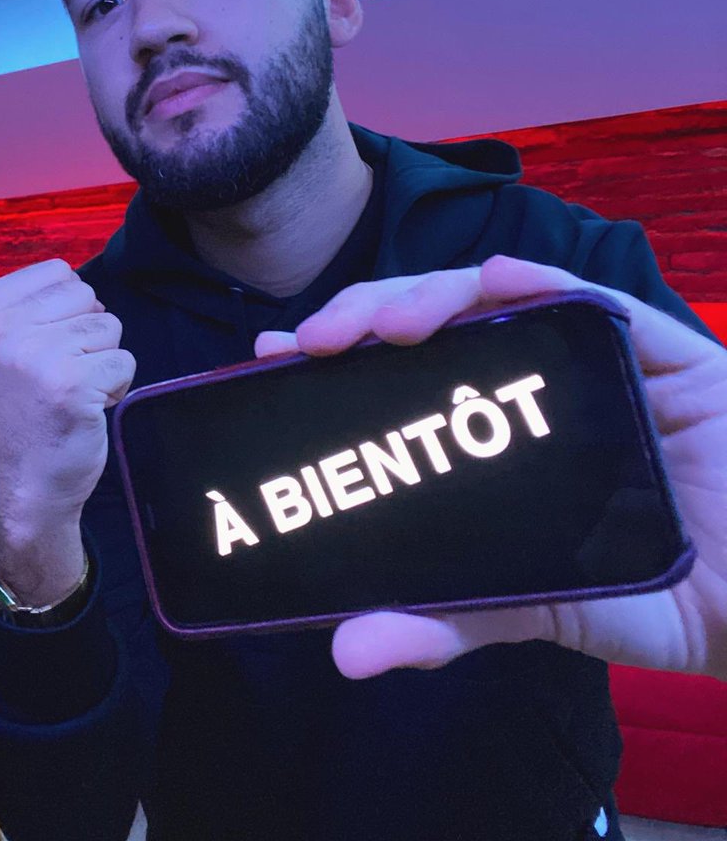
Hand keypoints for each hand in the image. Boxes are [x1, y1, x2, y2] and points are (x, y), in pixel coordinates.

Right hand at [0, 260, 135, 603]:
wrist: (28, 480)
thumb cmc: (26, 405)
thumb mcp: (9, 342)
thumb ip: (38, 304)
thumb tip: (86, 288)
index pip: (58, 271)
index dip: (63, 309)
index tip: (40, 348)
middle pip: (85, 294)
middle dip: (85, 332)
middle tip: (57, 373)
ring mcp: (35, 356)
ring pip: (109, 325)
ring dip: (101, 359)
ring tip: (71, 389)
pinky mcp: (71, 384)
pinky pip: (125, 360)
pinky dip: (116, 385)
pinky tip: (86, 407)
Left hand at [255, 255, 726, 681]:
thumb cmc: (659, 594)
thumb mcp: (539, 606)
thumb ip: (449, 620)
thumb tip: (347, 651)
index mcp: (489, 431)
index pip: (397, 375)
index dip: (335, 360)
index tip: (273, 362)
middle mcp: (528, 383)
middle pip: (429, 324)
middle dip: (363, 317)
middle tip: (309, 343)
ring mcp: (588, 359)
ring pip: (489, 295)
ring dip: (424, 296)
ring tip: (375, 325)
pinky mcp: (656, 347)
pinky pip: (588, 300)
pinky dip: (535, 283)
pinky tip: (491, 281)